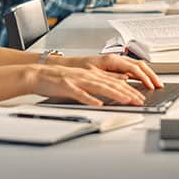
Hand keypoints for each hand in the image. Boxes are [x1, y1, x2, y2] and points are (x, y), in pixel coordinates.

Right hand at [29, 64, 146, 106]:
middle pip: (111, 84)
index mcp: (92, 74)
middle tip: (140, 101)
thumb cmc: (58, 79)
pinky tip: (98, 103)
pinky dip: (90, 99)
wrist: (38, 75)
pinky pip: (80, 93)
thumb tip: (114, 86)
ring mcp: (77, 81)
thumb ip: (97, 83)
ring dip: (115, 94)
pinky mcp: (67, 86)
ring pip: (100, 87)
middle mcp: (87, 76)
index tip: (141, 97)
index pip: (115, 81)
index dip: (129, 89)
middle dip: (128, 93)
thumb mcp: (82, 79)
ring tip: (127, 101)